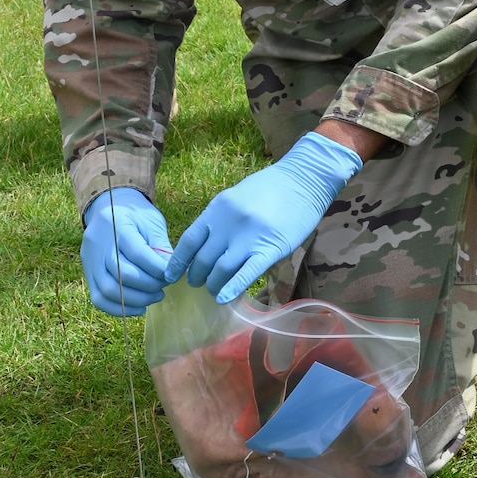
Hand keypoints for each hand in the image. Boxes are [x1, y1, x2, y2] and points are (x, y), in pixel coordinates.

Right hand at [81, 187, 170, 315]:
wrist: (109, 207)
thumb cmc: (135, 215)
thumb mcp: (151, 222)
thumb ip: (161, 247)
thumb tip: (172, 273)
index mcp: (116, 224)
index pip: (137, 253)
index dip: (157, 269)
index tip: (172, 275)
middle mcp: (99, 243)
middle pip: (122, 274)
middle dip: (149, 285)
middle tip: (164, 286)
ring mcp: (89, 260)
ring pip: (109, 290)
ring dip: (137, 299)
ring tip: (155, 296)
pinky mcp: (87, 273)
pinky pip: (99, 298)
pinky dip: (120, 308)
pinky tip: (139, 307)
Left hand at [166, 131, 364, 304]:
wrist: (305, 179)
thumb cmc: (270, 188)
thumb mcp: (236, 197)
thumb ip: (220, 220)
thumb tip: (204, 247)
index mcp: (217, 208)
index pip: (189, 240)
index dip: (178, 262)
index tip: (171, 275)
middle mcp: (229, 223)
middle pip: (203, 259)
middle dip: (196, 277)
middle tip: (197, 284)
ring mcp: (249, 237)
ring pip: (221, 270)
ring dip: (213, 285)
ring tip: (213, 291)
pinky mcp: (270, 249)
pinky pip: (247, 273)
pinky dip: (232, 288)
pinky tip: (224, 299)